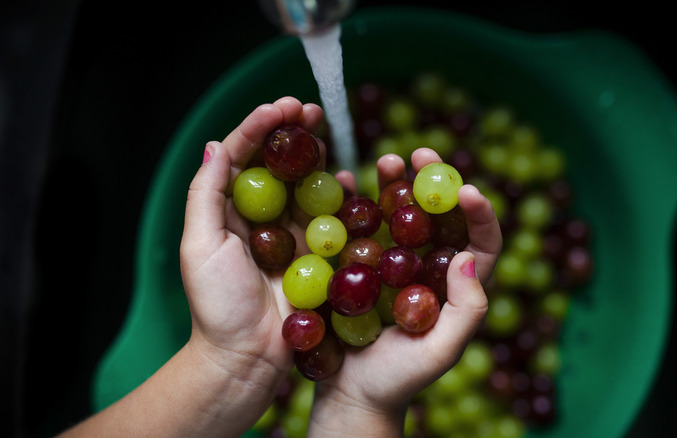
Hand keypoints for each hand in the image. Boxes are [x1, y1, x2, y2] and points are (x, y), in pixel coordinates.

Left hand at [180, 96, 324, 387]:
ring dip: (317, 154)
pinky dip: (341, 194)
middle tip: (311, 110)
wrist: (247, 356)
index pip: (243, 155)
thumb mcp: (201, 245)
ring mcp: (290, 233)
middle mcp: (260, 215)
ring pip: (306, 182)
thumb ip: (207, 194)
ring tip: (327, 131)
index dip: (261, 126)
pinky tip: (350, 176)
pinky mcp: (316, 253)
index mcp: (228, 209)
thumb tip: (217, 145)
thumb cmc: (217, 305)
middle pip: (278, 162)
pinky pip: (331, 216)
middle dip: (294, 132)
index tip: (282, 107)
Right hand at [309, 148, 502, 435]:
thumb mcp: (440, 352)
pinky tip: (347, 180)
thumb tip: (469, 257)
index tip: (464, 189)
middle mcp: (429, 269)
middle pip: (440, 216)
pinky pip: (363, 226)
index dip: (480, 213)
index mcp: (458, 287)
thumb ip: (466, 310)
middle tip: (421, 153)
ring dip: (396, 183)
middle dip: (433, 180)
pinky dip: (357, 201)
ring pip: (402, 214)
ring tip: (387, 160)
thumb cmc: (398, 381)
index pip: (482, 242)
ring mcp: (394, 265)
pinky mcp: (361, 265)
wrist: (349, 395)